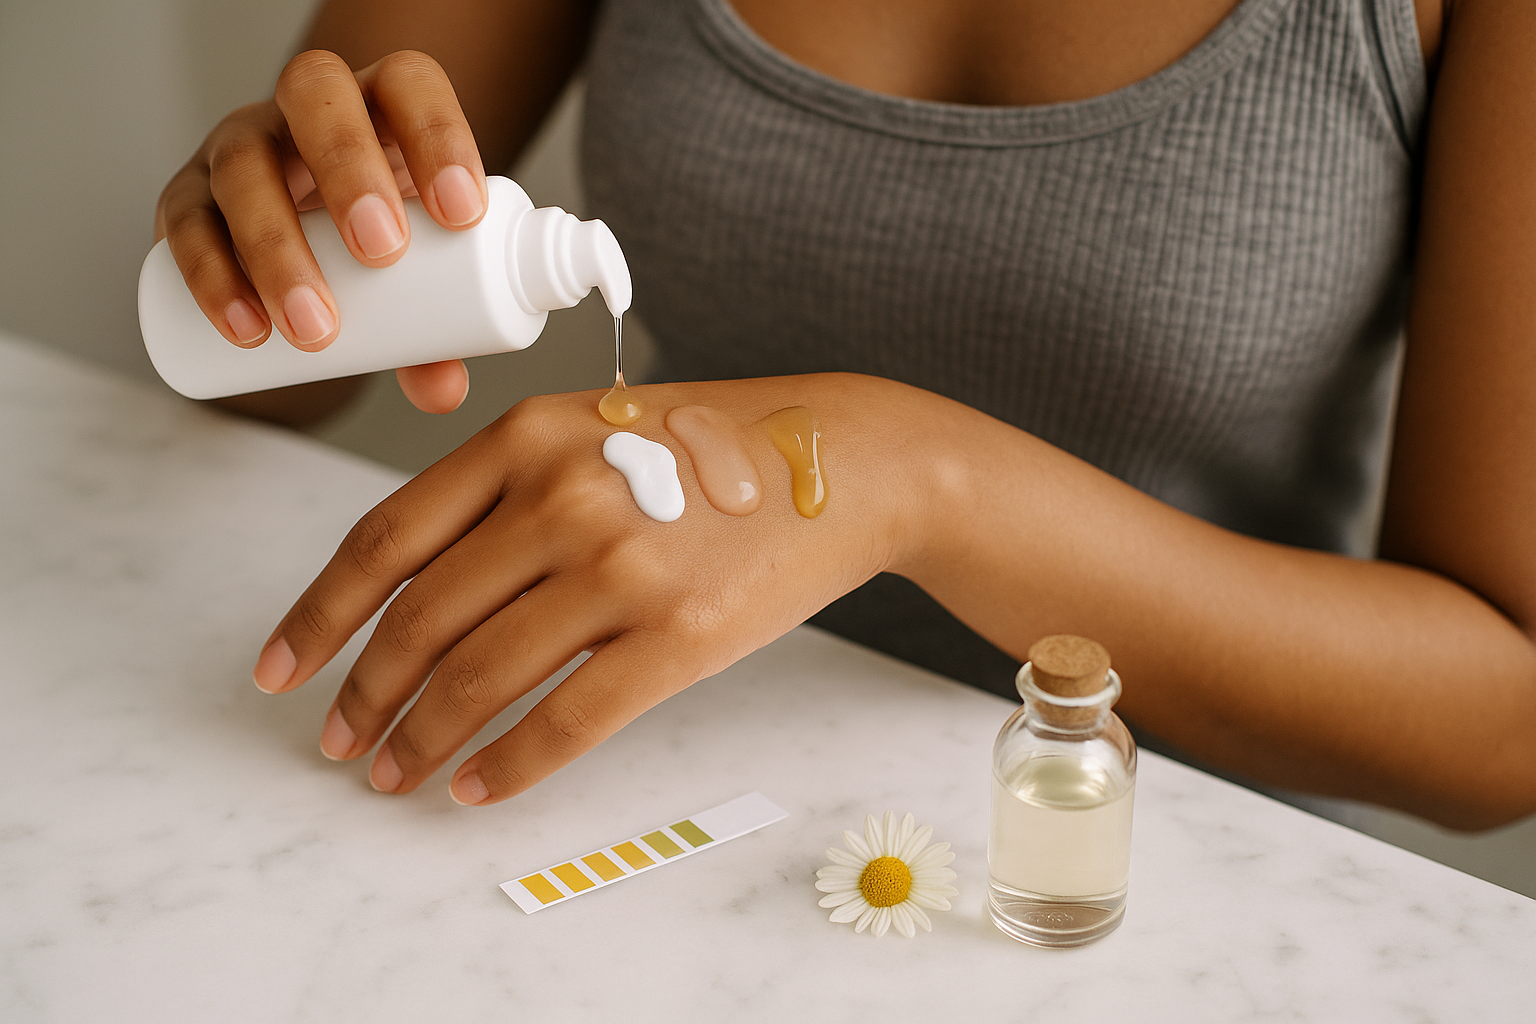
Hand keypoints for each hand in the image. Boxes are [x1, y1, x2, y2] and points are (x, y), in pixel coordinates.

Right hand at [153, 49, 488, 413]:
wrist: (296, 241)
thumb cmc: (377, 245)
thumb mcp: (418, 275)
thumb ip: (439, 332)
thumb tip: (443, 392)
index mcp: (380, 107)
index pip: (409, 84)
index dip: (437, 134)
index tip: (461, 213)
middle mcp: (304, 112)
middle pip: (318, 99)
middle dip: (350, 169)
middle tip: (383, 252)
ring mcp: (238, 147)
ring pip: (244, 165)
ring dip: (277, 246)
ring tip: (316, 328)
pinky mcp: (187, 197)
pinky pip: (186, 223)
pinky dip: (212, 278)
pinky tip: (246, 329)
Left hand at [251, 375, 932, 802]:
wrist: (845, 462)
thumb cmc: (716, 448)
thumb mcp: (597, 426)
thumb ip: (508, 485)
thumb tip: (418, 588)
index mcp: (529, 437)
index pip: (387, 537)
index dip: (320, 614)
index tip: (281, 668)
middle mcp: (565, 496)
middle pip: (423, 618)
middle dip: (365, 694)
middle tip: (338, 742)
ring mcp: (624, 569)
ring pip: (482, 677)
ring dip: (421, 739)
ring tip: (392, 775)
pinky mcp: (680, 637)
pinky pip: (567, 721)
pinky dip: (508, 767)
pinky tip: (475, 788)